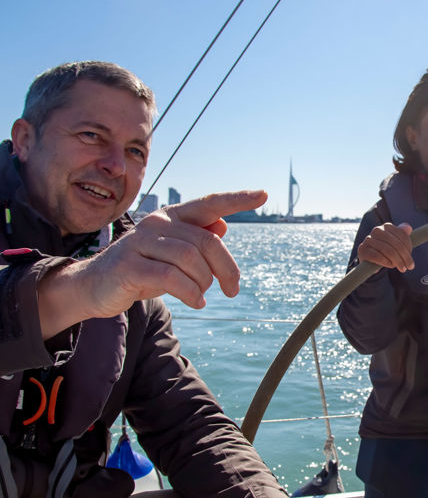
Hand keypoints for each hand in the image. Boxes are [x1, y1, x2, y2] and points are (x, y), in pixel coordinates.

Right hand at [38, 190, 266, 337]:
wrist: (94, 286)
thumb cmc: (142, 268)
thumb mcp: (172, 253)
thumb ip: (195, 239)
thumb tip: (223, 224)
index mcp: (171, 217)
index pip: (209, 203)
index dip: (237, 199)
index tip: (263, 194)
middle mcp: (157, 223)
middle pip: (208, 241)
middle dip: (227, 268)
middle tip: (233, 289)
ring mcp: (141, 243)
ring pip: (191, 259)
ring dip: (204, 282)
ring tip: (202, 295)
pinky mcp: (130, 266)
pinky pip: (172, 278)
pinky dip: (191, 293)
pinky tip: (196, 302)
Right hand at [357, 222, 413, 271]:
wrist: (370, 260)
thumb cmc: (386, 250)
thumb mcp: (396, 243)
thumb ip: (402, 235)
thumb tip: (408, 228)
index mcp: (387, 226)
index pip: (402, 235)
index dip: (409, 248)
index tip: (411, 259)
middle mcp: (377, 230)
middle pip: (395, 243)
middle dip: (405, 257)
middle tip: (410, 267)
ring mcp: (368, 239)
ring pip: (387, 250)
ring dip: (397, 261)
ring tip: (402, 268)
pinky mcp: (362, 249)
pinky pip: (377, 256)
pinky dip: (386, 262)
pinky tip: (391, 265)